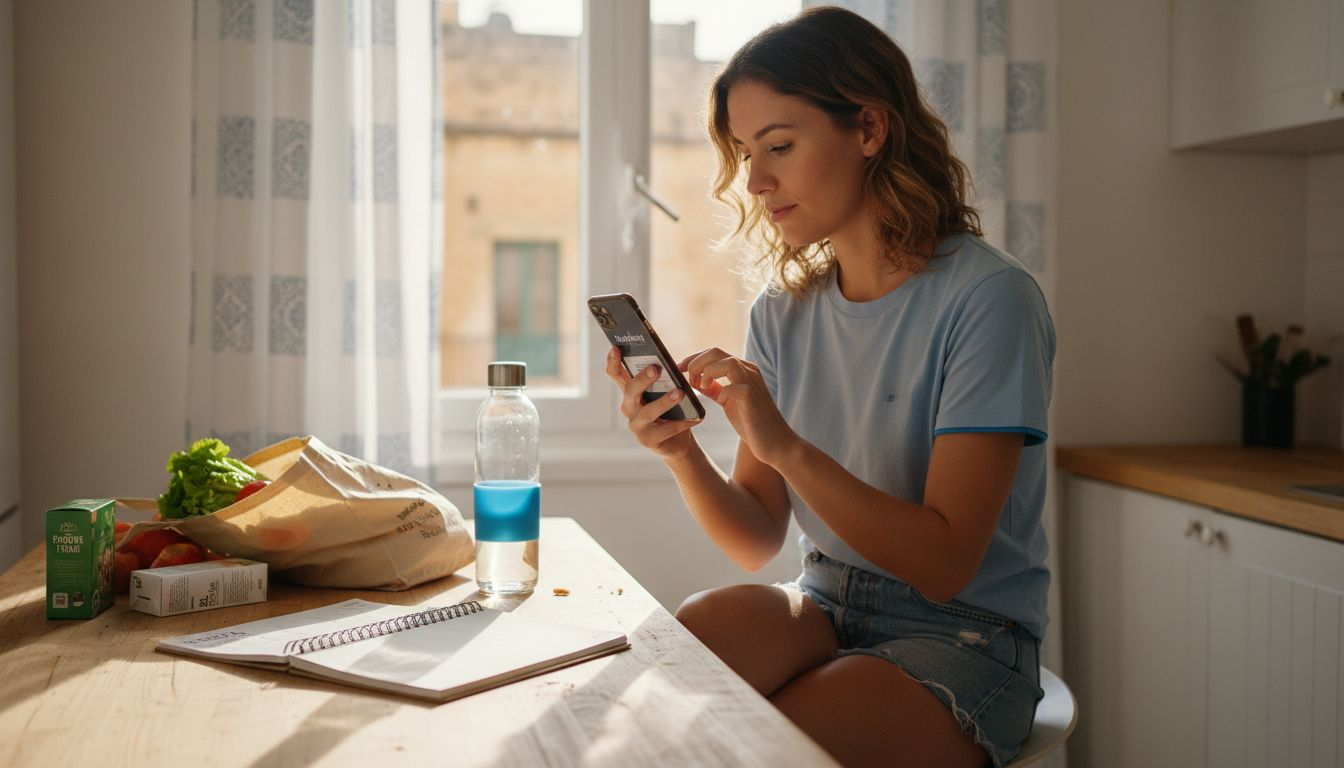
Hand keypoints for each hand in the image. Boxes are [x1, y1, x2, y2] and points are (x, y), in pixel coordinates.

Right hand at [605, 348, 697, 458]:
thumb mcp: (666, 391)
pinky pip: (664, 431)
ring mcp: (636, 425)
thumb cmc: (672, 410)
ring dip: (664, 402)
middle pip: (630, 390)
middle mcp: (629, 407)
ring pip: (648, 412)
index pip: (616, 374)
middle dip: (642, 379)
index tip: (616, 348)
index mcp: (631, 391)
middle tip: (656, 368)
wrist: (678, 441)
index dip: (613, 361)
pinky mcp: (647, 440)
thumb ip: (664, 379)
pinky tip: (693, 419)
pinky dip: (680, 424)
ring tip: (680, 393)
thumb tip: (669, 364)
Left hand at [681, 348, 797, 466]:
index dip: (693, 358)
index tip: (678, 369)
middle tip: (686, 379)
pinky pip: (733, 386)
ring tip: (699, 388)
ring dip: (706, 373)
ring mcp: (753, 383)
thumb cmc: (752, 423)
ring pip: (726, 362)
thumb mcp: (729, 402)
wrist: (775, 444)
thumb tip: (697, 381)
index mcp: (742, 370)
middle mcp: (749, 371)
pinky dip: (721, 392)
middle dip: (695, 363)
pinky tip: (720, 402)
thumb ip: (715, 389)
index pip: (714, 353)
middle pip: (716, 352)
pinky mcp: (753, 399)